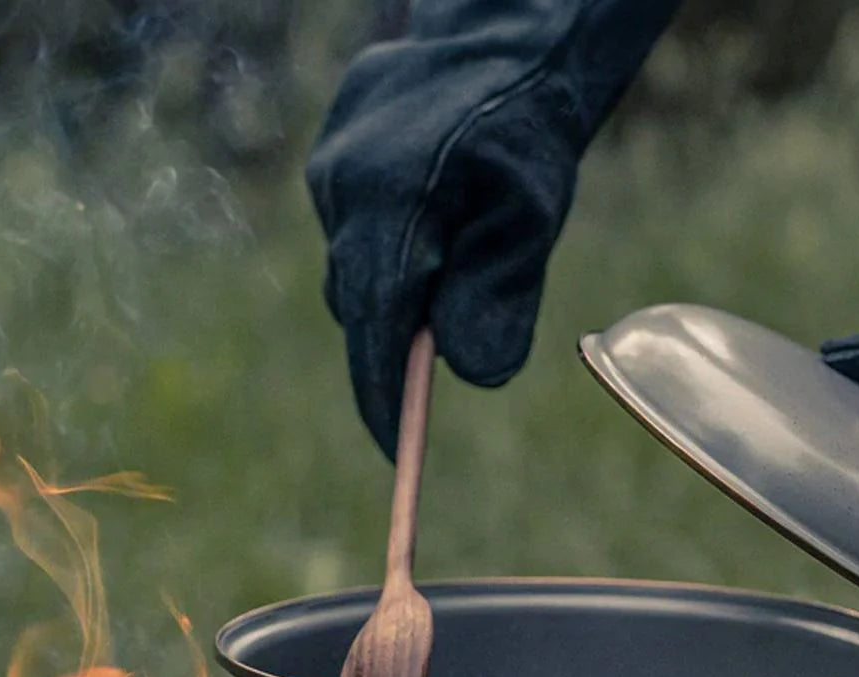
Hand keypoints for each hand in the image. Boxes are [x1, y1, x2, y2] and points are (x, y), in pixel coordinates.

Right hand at [306, 0, 678, 456]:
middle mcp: (341, 189)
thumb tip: (470, 373)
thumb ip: (499, 300)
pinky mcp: (329, 156)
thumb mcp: (531, 225)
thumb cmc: (527, 134)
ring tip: (452, 266)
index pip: (376, 333)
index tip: (396, 453)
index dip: (383, 402)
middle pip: (359, 307)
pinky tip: (432, 220)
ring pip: (354, 269)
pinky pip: (351, 230)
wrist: (505, 39)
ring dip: (395, 290)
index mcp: (389, 208)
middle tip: (436, 367)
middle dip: (396, 347)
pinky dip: (387, 248)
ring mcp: (327, 169)